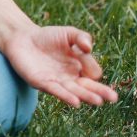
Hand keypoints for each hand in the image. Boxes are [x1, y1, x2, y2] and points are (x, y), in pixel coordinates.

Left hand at [2, 25, 118, 106]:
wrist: (22, 38)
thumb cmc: (48, 37)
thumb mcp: (68, 33)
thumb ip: (81, 37)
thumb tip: (89, 48)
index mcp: (79, 67)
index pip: (93, 73)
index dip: (93, 68)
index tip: (90, 62)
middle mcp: (70, 77)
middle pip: (87, 87)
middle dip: (100, 92)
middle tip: (113, 98)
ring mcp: (57, 81)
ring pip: (74, 91)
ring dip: (86, 96)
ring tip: (98, 101)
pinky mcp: (42, 83)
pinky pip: (56, 91)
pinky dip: (66, 97)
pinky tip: (76, 102)